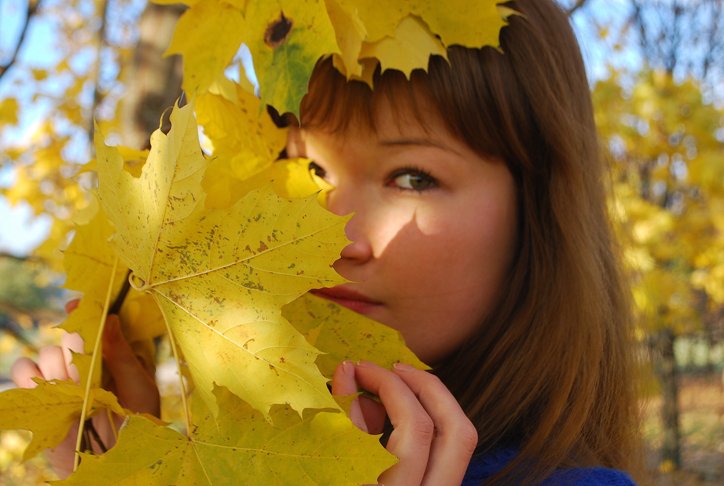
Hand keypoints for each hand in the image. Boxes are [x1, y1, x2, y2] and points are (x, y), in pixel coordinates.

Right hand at [10, 300, 159, 477]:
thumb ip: (121, 353)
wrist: (116, 459)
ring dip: (57, 369)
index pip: (94, 322)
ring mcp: (62, 379)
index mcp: (112, 354)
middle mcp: (85, 362)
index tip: (76, 304)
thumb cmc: (137, 422)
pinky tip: (47, 389)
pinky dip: (28, 376)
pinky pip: (23, 372)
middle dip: (73, 348)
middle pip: (66, 337)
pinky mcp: (42, 397)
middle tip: (86, 370)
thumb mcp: (138, 386)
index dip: (85, 309)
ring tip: (75, 393)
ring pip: (46, 354)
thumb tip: (110, 317)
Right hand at [332, 361, 477, 485]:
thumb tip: (348, 371)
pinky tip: (388, 419)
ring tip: (390, 388)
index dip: (388, 386)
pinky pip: (443, 454)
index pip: (416, 429)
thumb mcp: (326, 476)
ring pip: (459, 443)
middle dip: (427, 387)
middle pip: (457, 432)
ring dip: (430, 403)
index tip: (356, 369)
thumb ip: (339, 427)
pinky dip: (423, 426)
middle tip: (391, 368)